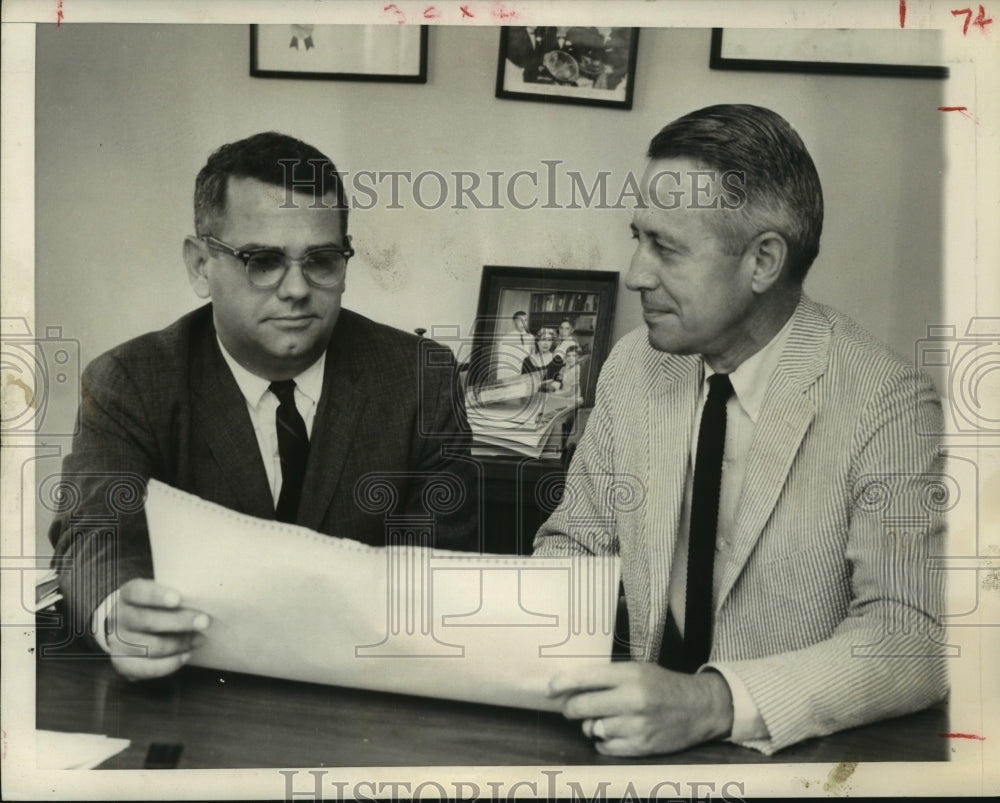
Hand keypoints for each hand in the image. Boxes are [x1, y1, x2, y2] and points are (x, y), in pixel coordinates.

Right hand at [105, 579, 209, 680]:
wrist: (127, 628)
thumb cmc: (153, 607)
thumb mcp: (159, 594)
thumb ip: (175, 596)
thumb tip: (203, 601)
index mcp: (128, 594)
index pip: (138, 591)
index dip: (157, 595)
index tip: (178, 598)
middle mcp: (118, 617)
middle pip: (147, 621)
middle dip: (179, 622)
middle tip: (204, 621)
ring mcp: (117, 642)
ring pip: (150, 646)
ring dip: (179, 644)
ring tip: (199, 639)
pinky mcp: (123, 664)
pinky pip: (146, 669)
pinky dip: (169, 664)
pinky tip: (185, 656)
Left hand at [547, 663, 733, 756]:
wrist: (699, 708)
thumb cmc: (663, 685)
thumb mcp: (637, 670)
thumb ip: (607, 678)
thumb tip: (571, 689)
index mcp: (629, 675)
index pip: (584, 678)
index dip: (561, 684)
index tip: (549, 690)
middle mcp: (632, 700)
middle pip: (581, 707)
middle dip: (571, 708)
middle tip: (572, 707)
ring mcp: (636, 726)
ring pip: (592, 728)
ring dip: (592, 725)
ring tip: (605, 718)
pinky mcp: (641, 747)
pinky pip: (605, 746)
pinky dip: (604, 740)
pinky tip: (615, 731)